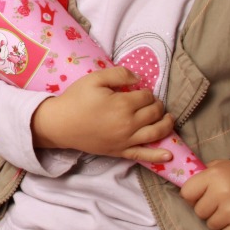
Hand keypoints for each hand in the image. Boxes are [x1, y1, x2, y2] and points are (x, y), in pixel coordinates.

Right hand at [31, 66, 174, 161]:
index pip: (146, 97)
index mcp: (123, 104)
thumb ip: (119, 74)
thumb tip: (139, 78)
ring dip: (165, 124)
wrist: (60, 124)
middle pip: (154, 113)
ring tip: (168, 118)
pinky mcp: (120, 151)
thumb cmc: (76, 99)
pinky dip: (158, 155)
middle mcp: (128, 123)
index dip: (146, 92)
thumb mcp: (94, 79)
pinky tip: (170, 154)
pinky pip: (143, 155)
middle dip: (157, 105)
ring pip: (156, 133)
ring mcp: (126, 140)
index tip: (140, 91)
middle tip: (152, 102)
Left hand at [180, 159, 229, 229]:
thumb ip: (203, 174)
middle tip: (220, 204)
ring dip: (219, 220)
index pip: (186, 194)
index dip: (192, 197)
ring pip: (211, 225)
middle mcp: (221, 192)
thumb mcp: (221, 166)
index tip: (201, 197)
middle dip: (207, 210)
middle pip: (198, 212)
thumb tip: (183, 185)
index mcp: (213, 175)